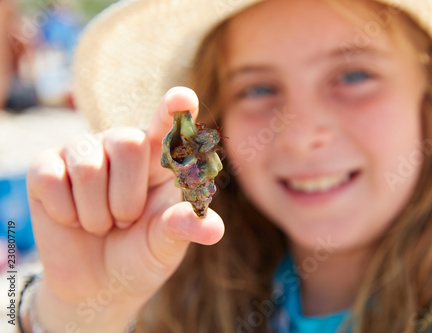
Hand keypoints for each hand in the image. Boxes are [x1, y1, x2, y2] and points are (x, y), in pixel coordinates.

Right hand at [26, 87, 224, 331]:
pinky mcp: (46, 167)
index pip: (169, 124)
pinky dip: (66, 213)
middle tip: (126, 221)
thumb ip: (184, 229)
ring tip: (102, 224)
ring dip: (97, 213)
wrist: (99, 284)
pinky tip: (71, 220)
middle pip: (127, 141)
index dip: (175, 109)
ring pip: (88, 166)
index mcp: (161, 158)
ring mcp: (83, 152)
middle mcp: (124, 146)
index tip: (183, 99)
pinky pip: (51, 178)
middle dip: (127, 197)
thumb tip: (213, 229)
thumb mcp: (166, 246)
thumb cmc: (142, 254)